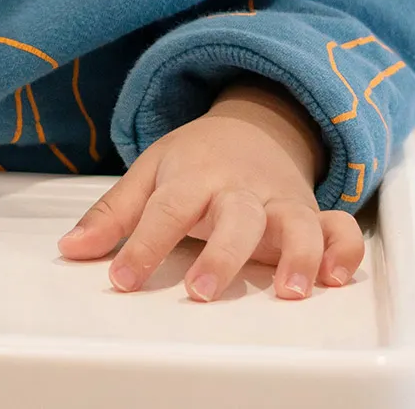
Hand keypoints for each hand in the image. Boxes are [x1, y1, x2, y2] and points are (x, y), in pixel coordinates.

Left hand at [58, 81, 363, 300]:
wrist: (253, 123)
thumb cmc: (195, 159)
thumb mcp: (149, 174)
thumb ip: (112, 216)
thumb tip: (70, 250)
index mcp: (193, 175)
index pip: (166, 209)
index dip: (143, 246)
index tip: (122, 282)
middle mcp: (239, 188)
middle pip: (234, 216)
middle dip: (221, 254)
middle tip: (200, 291)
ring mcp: (279, 200)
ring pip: (295, 221)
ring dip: (296, 253)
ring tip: (288, 291)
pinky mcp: (311, 212)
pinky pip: (340, 226)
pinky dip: (345, 249)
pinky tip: (335, 278)